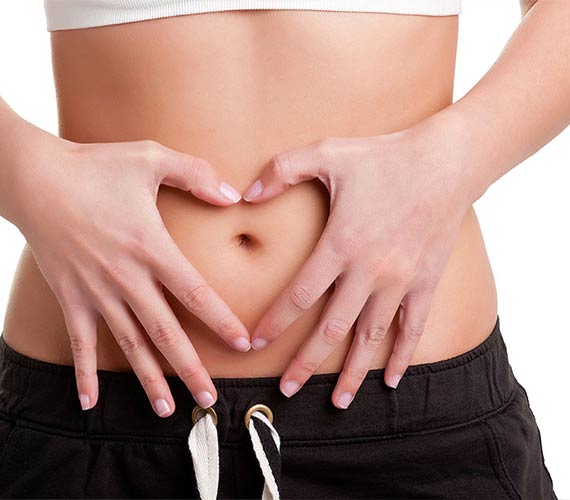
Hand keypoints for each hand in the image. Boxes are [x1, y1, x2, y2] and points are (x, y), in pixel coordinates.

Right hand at [9, 138, 249, 415]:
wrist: (33, 177)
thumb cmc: (94, 165)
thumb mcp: (150, 156)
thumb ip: (195, 173)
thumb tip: (234, 196)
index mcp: (152, 247)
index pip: (195, 293)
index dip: (221, 321)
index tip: (243, 345)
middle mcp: (127, 277)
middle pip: (165, 332)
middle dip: (190, 367)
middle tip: (210, 399)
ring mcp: (96, 291)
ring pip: (128, 344)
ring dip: (148, 379)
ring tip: (167, 410)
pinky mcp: (69, 296)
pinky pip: (78, 342)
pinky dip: (83, 373)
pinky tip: (89, 402)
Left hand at [242, 125, 473, 407]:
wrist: (446, 162)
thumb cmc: (384, 157)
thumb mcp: (327, 152)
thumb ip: (282, 170)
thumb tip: (245, 194)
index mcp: (340, 244)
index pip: (299, 294)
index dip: (275, 321)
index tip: (255, 341)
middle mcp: (368, 271)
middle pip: (331, 328)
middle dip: (306, 362)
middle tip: (287, 389)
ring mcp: (400, 281)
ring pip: (371, 337)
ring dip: (353, 372)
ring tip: (339, 401)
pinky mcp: (426, 282)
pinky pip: (412, 328)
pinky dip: (402, 356)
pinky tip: (391, 380)